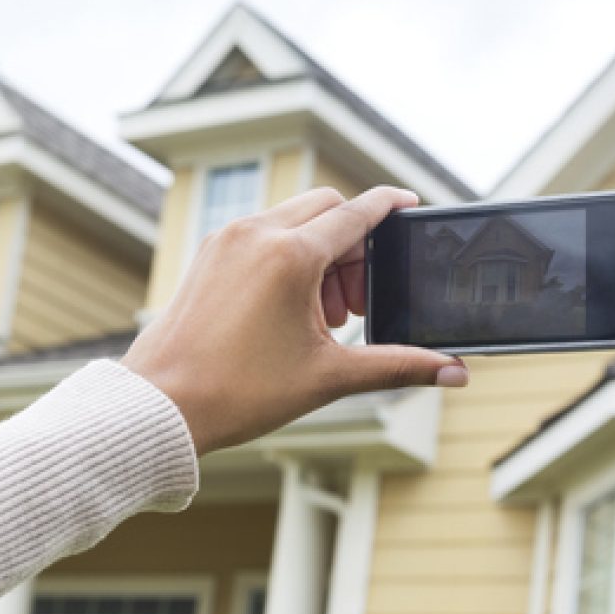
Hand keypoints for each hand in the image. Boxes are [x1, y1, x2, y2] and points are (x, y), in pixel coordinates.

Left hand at [122, 187, 468, 454]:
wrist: (160, 406)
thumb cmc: (236, 393)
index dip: (391, 207)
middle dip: (355, 246)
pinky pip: (261, 234)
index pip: (358, 212)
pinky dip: (287, 256)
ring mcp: (226, 240)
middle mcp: (257, 233)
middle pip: (328, 209)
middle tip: (358, 302)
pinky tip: (289, 308)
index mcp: (290, 255)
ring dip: (321, 252)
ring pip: (293, 220)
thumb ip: (397, 365)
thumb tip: (454, 372)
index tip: (411, 208)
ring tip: (323, 315)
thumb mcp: (327, 377)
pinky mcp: (208, 254)